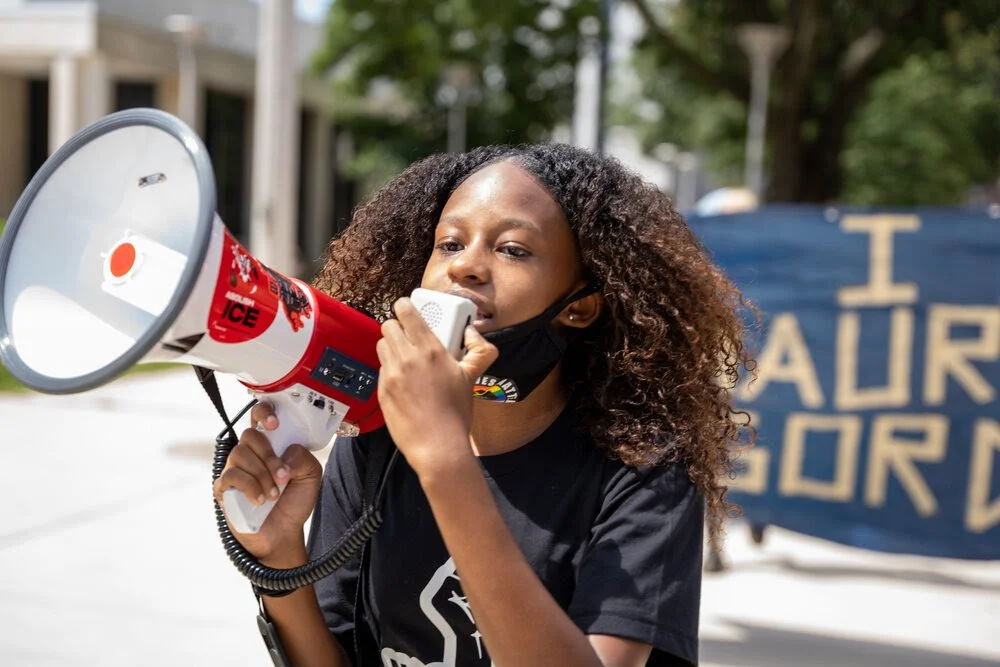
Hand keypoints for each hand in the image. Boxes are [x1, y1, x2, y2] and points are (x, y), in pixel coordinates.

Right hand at [212, 402, 322, 564]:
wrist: (283, 532)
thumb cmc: (294, 500)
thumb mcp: (311, 475)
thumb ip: (303, 458)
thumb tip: (284, 458)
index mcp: (270, 444)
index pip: (258, 416)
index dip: (263, 413)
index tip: (274, 425)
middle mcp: (250, 453)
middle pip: (249, 435)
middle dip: (269, 456)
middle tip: (283, 476)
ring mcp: (234, 469)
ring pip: (240, 454)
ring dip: (262, 475)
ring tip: (274, 494)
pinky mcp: (223, 489)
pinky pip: (230, 476)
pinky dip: (250, 487)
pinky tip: (261, 500)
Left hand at [376, 297, 497, 473]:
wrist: (437, 446)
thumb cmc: (456, 413)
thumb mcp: (472, 378)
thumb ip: (479, 351)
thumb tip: (472, 333)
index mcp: (430, 350)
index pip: (407, 312)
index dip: (405, 306)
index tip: (407, 307)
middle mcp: (407, 358)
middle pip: (389, 326)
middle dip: (398, 327)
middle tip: (408, 336)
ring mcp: (391, 375)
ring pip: (382, 345)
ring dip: (391, 346)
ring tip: (405, 357)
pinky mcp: (382, 391)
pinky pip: (381, 369)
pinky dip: (390, 369)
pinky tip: (404, 382)